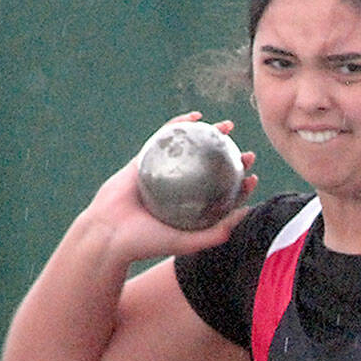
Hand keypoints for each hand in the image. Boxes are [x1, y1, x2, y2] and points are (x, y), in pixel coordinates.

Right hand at [85, 112, 259, 260]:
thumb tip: (247, 212)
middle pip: (211, 170)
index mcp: (190, 211)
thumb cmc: (145, 243)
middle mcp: (180, 192)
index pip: (221, 196)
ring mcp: (163, 174)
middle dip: (231, 159)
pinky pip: (165, 138)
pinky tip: (195, 117)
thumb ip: (216, 233)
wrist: (108, 233)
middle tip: (247, 153)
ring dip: (211, 136)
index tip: (252, 177)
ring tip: (228, 126)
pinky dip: (179, 125)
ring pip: (191, 150)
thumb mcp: (186, 242)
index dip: (239, 185)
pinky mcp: (146, 160)